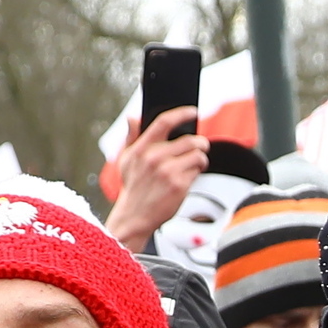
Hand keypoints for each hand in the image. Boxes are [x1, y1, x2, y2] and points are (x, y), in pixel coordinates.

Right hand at [105, 109, 209, 252]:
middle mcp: (155, 158)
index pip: (164, 122)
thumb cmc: (133, 187)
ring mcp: (168, 172)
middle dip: (200, 143)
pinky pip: (197, 171)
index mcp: (142, 148)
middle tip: (201, 146)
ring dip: (201, 158)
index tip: (193, 111)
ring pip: (198, 155)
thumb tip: (132, 118)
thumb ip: (131, 137)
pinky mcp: (179, 185)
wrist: (135, 216)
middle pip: (190, 140)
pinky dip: (197, 172)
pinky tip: (190, 176)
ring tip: (196, 163)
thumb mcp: (126, 160)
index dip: (181, 113)